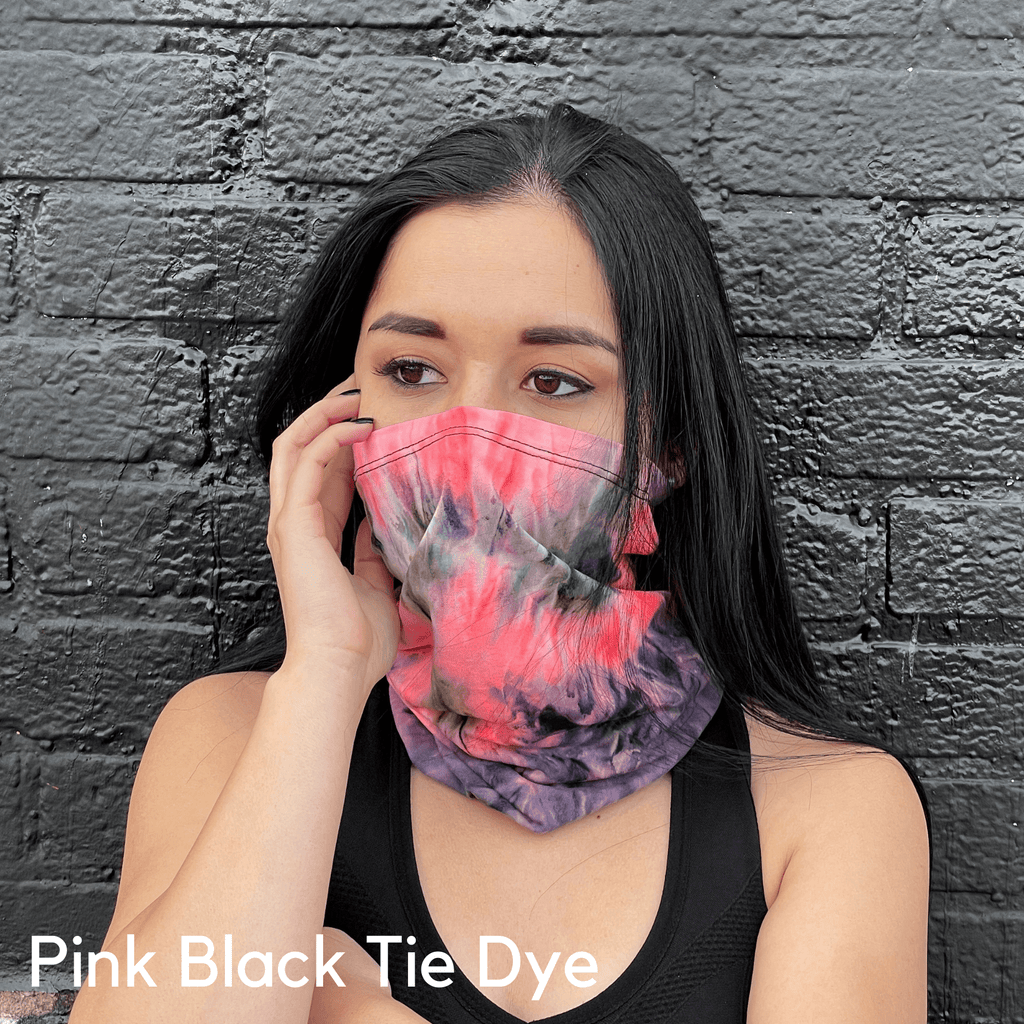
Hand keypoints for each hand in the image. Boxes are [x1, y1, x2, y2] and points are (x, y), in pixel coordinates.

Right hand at [266, 374, 399, 692]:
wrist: (339, 670)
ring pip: (293, 446)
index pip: (323, 473)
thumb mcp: (375, 583)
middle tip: (360, 389)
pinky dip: (332, 436)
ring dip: (325, 413)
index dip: (344, 440)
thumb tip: (385, 524)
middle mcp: (293, 524)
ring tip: (358, 393)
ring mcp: (288, 523)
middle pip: (299, 448)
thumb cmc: (357, 639)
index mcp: (312, 536)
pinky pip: (307, 464)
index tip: (376, 417)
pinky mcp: (293, 527)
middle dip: (327, 413)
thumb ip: (373, 551)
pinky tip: (362, 424)